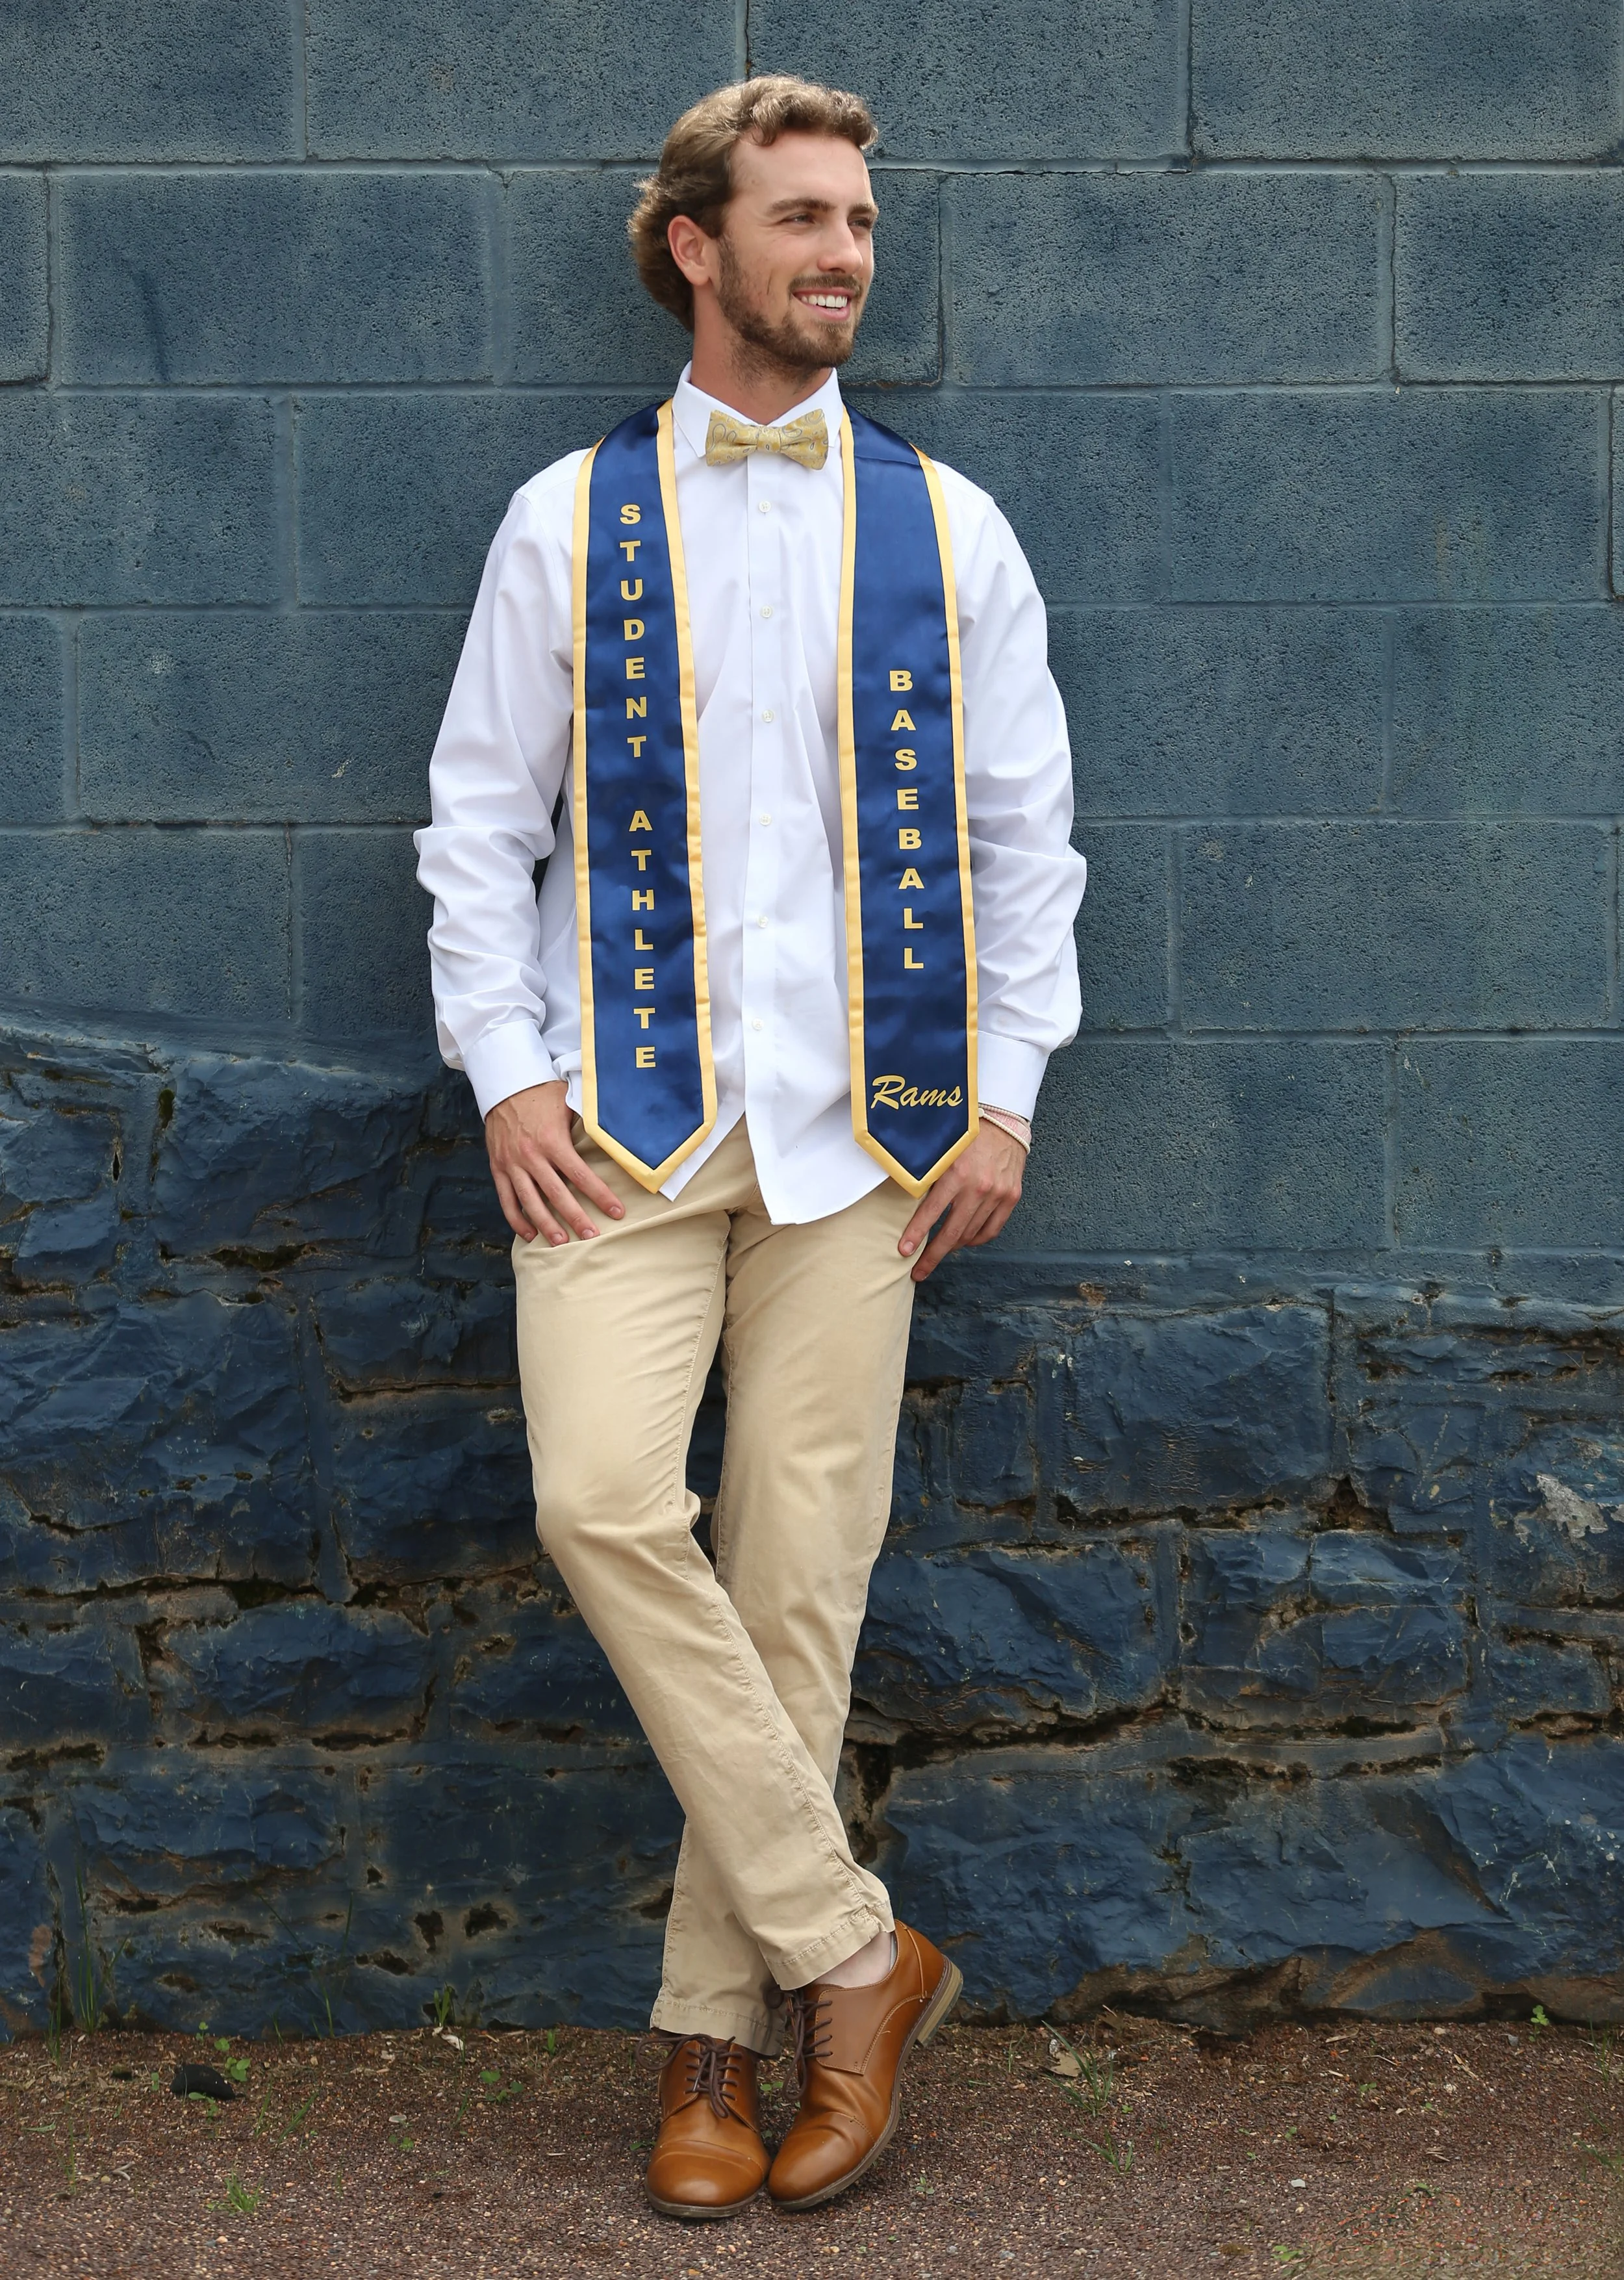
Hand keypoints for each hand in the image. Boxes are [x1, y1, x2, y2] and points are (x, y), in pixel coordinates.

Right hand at [484, 1080, 625, 1245]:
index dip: (601, 1196)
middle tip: (592, 1236)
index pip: (581, 1175)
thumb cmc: (542, 1093)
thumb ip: (587, 1123)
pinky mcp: (498, 1167)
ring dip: (547, 1225)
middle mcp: (531, 1156)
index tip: (617, 1212)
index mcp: (553, 1141)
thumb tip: (614, 1137)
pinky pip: (506, 1199)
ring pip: (530, 1202)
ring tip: (562, 1242)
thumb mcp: (568, 1102)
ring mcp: (512, 1164)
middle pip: (557, 1195)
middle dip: (577, 1218)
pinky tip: (529, 1233)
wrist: (505, 1083)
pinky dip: (516, 1219)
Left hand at [897, 1125, 1025, 1282]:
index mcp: (957, 1173)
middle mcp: (978, 1187)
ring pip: (971, 1234)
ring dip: (953, 1246)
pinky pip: (991, 1230)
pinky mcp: (1011, 1198)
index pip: (932, 1212)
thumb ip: (927, 1174)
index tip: (904, 1251)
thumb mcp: (943, 1149)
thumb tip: (905, 1199)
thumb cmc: (967, 1134)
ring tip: (939, 1250)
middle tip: (918, 1271)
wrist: (1005, 1123)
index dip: (917, 1234)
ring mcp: (997, 1195)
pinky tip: (965, 1240)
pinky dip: (976, 1239)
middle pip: (952, 1233)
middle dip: (932, 1255)